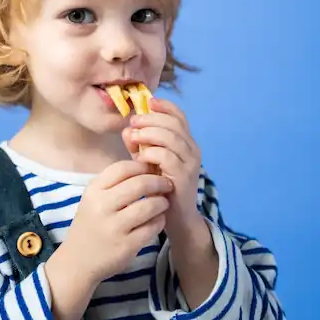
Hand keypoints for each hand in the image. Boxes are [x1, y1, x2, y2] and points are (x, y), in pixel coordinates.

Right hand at [64, 160, 172, 285]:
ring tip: (164, 203)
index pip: (122, 168)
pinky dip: (160, 221)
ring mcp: (114, 227)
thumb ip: (113, 184)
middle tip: (167, 184)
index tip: (152, 169)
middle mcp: (102, 207)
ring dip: (162, 202)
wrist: (77, 261)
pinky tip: (159, 219)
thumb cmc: (90, 224)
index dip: (142, 166)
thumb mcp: (93, 199)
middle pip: (139, 184)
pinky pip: (152, 227)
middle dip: (158, 182)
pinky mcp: (126, 245)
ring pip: (149, 205)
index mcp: (93, 191)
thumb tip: (145, 166)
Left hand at [122, 98, 202, 230]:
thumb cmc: (160, 186)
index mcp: (186, 142)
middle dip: (151, 119)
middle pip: (174, 123)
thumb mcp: (147, 161)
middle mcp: (192, 150)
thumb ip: (138, 145)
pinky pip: (168, 157)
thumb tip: (127, 128)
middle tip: (134, 121)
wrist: (175, 217)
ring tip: (134, 137)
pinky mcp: (184, 177)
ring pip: (172, 138)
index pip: (180, 116)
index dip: (165, 106)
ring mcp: (190, 163)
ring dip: (150, 133)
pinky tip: (141, 156)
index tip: (148, 102)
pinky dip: (152, 152)